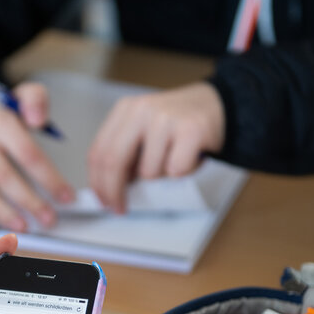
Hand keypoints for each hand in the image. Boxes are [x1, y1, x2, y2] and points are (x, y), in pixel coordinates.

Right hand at [0, 82, 73, 230]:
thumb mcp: (22, 98)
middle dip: (30, 202)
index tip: (66, 197)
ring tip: (23, 226)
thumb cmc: (2, 117)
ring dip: (2, 212)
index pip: (27, 154)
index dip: (49, 178)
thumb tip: (39, 118)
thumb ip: (36, 99)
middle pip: (5, 177)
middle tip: (49, 219)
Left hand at [87, 82, 224, 212]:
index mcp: (126, 110)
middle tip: (119, 208)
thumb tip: (108, 189)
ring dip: (160, 178)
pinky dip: (183, 172)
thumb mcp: (143, 130)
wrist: (216, 104)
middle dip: (114, 192)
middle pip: (114, 162)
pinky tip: (189, 159)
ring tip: (173, 162)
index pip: (98, 152)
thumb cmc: (177, 124)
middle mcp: (143, 110)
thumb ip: (124, 152)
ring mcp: (166, 119)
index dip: (97, 182)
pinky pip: (176, 171)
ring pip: (149, 172)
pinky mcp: (191, 130)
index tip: (102, 201)